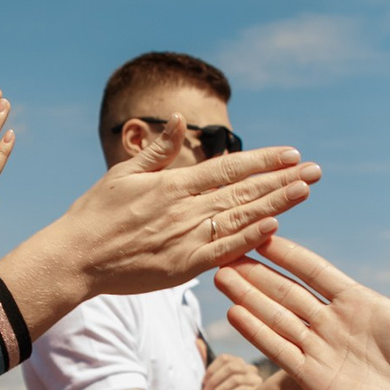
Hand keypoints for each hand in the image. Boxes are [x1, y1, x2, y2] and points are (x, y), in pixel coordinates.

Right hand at [1, 121, 317, 329]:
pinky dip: (249, 238)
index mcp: (172, 185)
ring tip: (305, 190)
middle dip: (282, 179)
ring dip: (276, 203)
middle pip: (243, 190)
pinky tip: (275, 227)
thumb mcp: (122, 174)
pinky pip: (223, 250)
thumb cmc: (93, 216)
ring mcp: (185, 238)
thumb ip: (158, 151)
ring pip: (240, 217)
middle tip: (315, 170)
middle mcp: (184, 209)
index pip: (228, 168)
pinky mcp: (183, 266)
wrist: (74, 258)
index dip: (262, 160)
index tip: (291, 153)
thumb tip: (182, 122)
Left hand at [201, 355, 261, 389]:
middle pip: (230, 367)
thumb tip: (197, 341)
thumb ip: (207, 361)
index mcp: (239, 363)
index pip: (225, 358)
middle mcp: (249, 369)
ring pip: (235, 379)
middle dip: (214, 381)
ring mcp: (255, 380)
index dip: (211, 369)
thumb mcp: (215, 379)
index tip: (203, 383)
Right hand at [214, 230, 389, 389]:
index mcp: (360, 304)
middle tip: (226, 251)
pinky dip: (257, 333)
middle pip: (287, 292)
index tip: (264, 233)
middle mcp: (335, 324)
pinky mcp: (314, 379)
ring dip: (248, 297)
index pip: (316, 272)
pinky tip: (235, 313)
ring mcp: (322, 351)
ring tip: (220, 275)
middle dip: (256, 273)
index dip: (289, 254)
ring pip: (276, 318)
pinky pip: (280, 350)